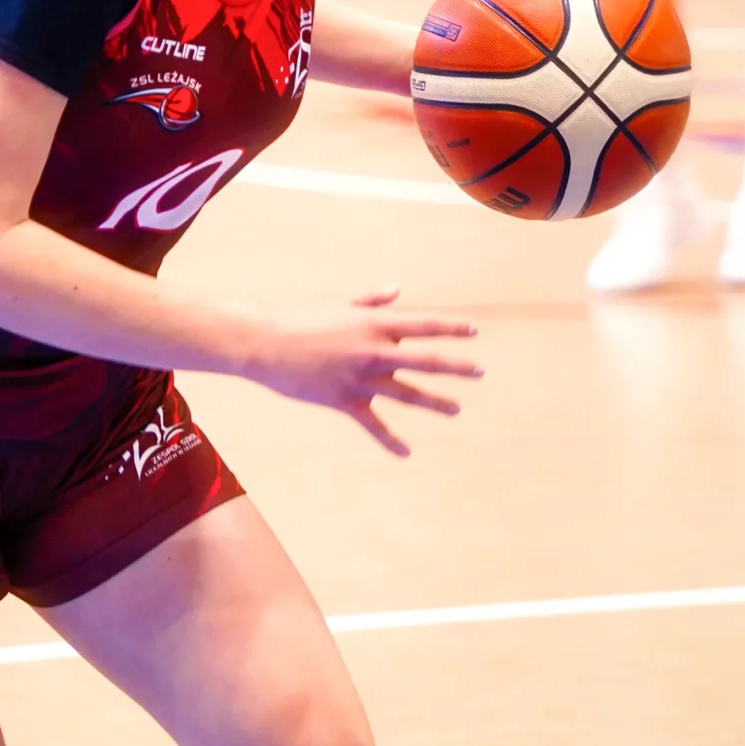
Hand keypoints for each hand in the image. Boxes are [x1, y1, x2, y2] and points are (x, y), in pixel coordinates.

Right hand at [248, 288, 481, 456]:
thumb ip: (372, 299)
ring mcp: (361, 379)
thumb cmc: (300, 316)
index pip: (425, 325)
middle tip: (480, 372)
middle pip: (427, 361)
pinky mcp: (345, 401)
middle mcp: (375, 351)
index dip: (452, 328)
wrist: (264, 342)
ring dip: (437, 402)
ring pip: (409, 394)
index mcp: (375, 323)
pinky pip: (374, 425)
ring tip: (457, 409)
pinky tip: (406, 452)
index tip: (474, 331)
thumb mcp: (339, 302)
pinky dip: (391, 441)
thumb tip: (398, 293)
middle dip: (457, 366)